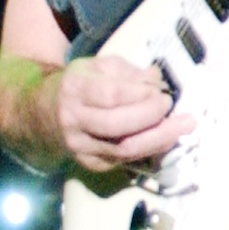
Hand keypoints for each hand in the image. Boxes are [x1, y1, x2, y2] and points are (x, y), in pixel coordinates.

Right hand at [55, 55, 193, 173]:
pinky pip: (125, 160)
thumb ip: (130, 72)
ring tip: (183, 126)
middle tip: (171, 107)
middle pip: (117, 126)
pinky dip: (150, 149)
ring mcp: (80, 146)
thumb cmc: (81, 84)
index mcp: (75, 89)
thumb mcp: (100, 67)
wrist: (45, 112)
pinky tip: (165, 138)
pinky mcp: (90, 163)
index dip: (141, 95)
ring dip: (159, 138)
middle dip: (152, 117)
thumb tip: (157, 80)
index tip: (161, 92)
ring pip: (123, 149)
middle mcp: (74, 120)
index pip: (111, 95)